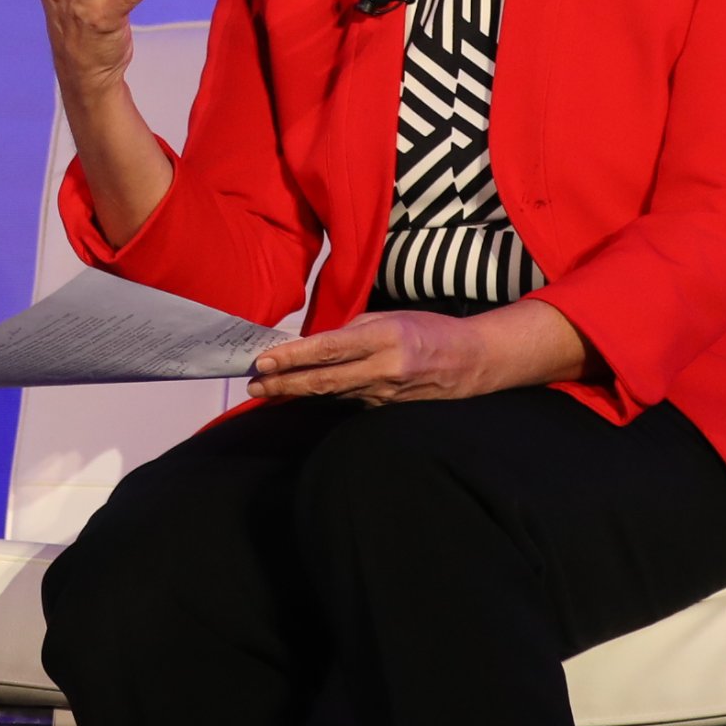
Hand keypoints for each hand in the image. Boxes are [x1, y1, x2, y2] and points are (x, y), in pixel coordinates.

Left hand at [251, 300, 588, 404]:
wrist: (472, 362)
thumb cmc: (428, 330)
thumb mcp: (391, 316)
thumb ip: (352, 330)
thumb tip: (314, 342)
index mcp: (384, 337)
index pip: (329, 349)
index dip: (293, 357)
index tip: (264, 360)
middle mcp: (383, 369)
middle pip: (323, 380)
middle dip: (284, 384)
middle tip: (254, 384)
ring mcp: (384, 393)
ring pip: (331, 394)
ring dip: (296, 392)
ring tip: (266, 391)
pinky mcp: (386, 408)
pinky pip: (348, 401)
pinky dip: (322, 397)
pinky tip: (300, 396)